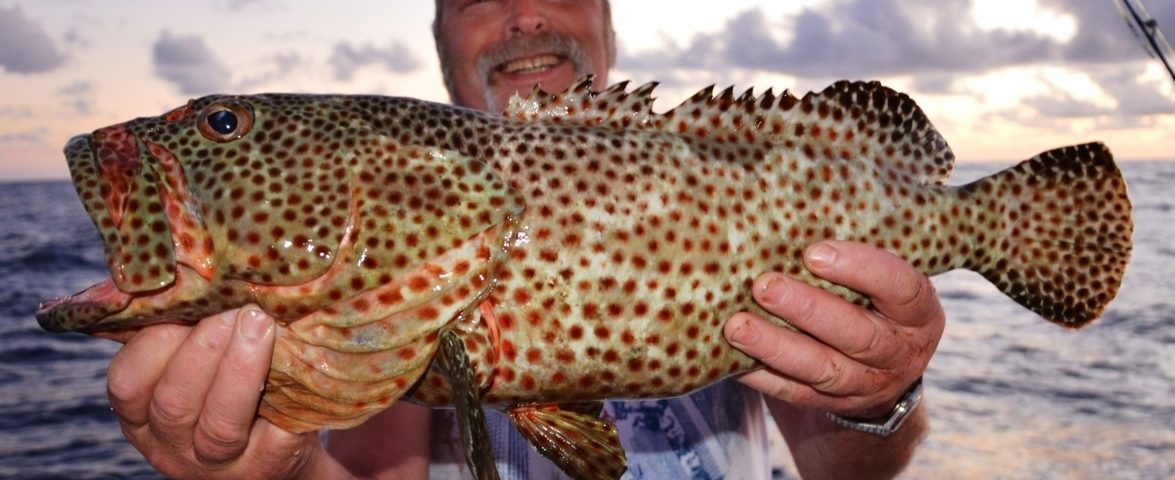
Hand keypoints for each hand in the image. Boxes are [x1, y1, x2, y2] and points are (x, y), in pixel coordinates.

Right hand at [105, 307, 326, 478]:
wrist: (278, 449)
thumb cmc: (228, 389)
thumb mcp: (194, 368)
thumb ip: (183, 332)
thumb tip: (194, 260)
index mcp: (141, 417)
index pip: (126, 384)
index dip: (152, 343)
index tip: (183, 302)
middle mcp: (171, 446)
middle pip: (175, 402)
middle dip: (204, 349)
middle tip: (234, 309)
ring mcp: (219, 463)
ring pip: (220, 424)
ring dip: (241, 369)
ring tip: (262, 323)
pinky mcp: (268, 468)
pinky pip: (276, 435)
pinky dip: (287, 396)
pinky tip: (298, 361)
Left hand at [725, 240, 944, 417]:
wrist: (881, 374)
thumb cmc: (872, 300)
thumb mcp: (883, 280)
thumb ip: (857, 252)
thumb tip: (794, 197)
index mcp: (919, 312)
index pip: (901, 288)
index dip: (861, 269)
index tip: (814, 252)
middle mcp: (899, 351)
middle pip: (857, 334)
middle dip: (807, 310)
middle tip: (764, 285)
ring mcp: (868, 384)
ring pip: (823, 370)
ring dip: (776, 347)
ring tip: (736, 326)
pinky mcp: (832, 405)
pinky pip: (795, 393)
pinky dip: (761, 376)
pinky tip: (730, 359)